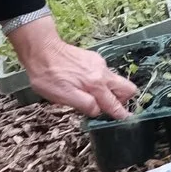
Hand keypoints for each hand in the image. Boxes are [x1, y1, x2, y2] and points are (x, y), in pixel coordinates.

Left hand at [9, 15, 135, 119]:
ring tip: (92, 96)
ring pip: (116, 80)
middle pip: (127, 88)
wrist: (43, 51)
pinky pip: (105, 73)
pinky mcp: (94, 58)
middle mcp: (102, 73)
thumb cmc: (48, 76)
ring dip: (110, 91)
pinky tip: (84, 83)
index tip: (125, 120)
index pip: (114, 104)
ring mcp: (100, 64)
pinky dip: (101, 82)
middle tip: (108, 107)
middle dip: (122, 100)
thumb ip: (85, 105)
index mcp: (95, 85)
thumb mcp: (63, 97)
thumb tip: (98, 111)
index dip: (120, 114)